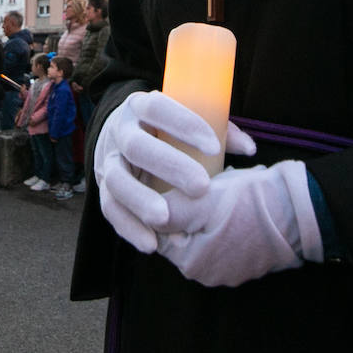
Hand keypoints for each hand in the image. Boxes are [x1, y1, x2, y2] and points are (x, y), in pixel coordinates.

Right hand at [94, 91, 237, 252]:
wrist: (119, 136)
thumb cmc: (165, 130)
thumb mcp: (185, 123)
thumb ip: (218, 133)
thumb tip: (248, 149)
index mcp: (141, 107)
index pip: (158, 108)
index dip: (184, 125)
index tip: (213, 147)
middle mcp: (120, 132)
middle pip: (137, 146)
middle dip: (169, 166)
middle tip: (201, 187)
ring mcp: (108, 161)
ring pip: (117, 181)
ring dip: (140, 201)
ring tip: (166, 219)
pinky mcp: (103, 188)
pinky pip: (110, 209)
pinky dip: (129, 228)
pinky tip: (152, 244)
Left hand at [156, 161, 320, 287]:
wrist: (299, 209)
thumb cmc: (249, 203)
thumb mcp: (201, 203)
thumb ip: (167, 213)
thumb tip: (144, 216)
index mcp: (192, 263)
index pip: (159, 231)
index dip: (163, 203)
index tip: (174, 182)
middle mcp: (209, 273)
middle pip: (180, 232)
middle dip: (186, 206)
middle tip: (199, 182)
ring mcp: (231, 269)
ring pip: (203, 231)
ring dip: (206, 209)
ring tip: (219, 187)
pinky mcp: (248, 258)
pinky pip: (225, 234)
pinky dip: (225, 216)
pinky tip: (234, 197)